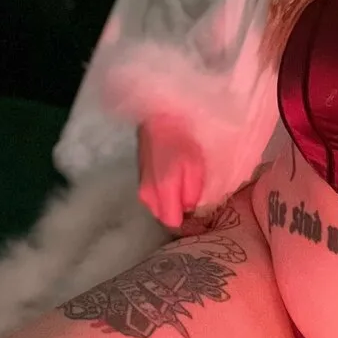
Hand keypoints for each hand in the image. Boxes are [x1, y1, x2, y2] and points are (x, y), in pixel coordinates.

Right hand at [137, 114, 204, 228]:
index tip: (197, 206)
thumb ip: (192, 193)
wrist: (160, 114)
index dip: (187, 217)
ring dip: (170, 197)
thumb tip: (188, 208)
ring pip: (157, 203)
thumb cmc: (182, 139)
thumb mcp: (195, 167)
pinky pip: (153, 191)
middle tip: (191, 191)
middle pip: (163, 214)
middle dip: (177, 207)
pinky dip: (163, 186)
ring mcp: (140, 184)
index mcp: (161, 193)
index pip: (172, 222)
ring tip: (182, 179)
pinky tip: (172, 171)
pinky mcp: (140, 173)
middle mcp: (146, 194)